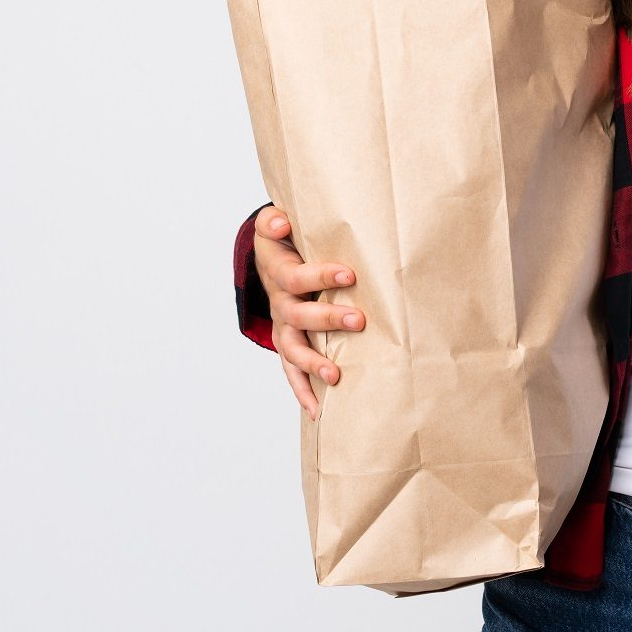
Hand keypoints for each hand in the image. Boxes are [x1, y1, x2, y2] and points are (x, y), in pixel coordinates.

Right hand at [252, 204, 364, 421]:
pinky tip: (317, 411)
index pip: (298, 276)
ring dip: (313, 363)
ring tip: (336, 376)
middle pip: (299, 315)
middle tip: (358, 321)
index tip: (350, 275)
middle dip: (328, 319)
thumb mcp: (273, 225)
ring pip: (293, 349)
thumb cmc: (284, 241)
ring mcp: (283, 327)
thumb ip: (273, 221)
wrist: (272, 260)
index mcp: (279, 272)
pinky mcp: (288, 343)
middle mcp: (280, 303)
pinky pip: (292, 371)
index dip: (322, 276)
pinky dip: (302, 391)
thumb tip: (279, 222)